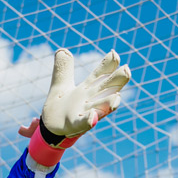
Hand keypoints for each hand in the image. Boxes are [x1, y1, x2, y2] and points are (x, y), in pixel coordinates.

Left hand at [20, 49, 131, 168]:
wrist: (50, 127)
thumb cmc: (60, 106)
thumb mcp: (60, 84)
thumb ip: (63, 69)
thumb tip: (62, 50)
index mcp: (88, 88)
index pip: (101, 74)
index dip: (109, 64)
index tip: (115, 54)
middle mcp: (91, 99)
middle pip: (108, 88)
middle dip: (118, 81)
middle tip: (127, 70)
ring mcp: (86, 112)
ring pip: (102, 107)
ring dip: (110, 102)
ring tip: (117, 98)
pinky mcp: (76, 125)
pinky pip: (85, 123)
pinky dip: (90, 120)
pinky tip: (93, 116)